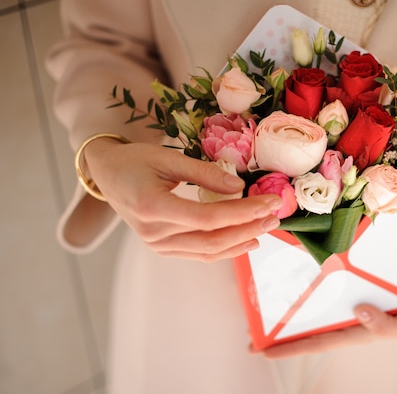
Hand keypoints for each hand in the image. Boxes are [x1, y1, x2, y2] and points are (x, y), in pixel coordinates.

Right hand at [84, 138, 282, 261]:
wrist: (108, 175)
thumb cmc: (136, 160)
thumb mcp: (167, 157)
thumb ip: (203, 173)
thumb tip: (240, 188)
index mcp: (152, 206)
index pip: (208, 217)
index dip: (243, 212)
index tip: (270, 202)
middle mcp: (154, 233)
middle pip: (211, 239)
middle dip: (248, 228)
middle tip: (275, 215)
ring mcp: (157, 245)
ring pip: (207, 251)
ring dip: (241, 240)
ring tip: (266, 226)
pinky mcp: (162, 248)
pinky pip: (199, 254)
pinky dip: (226, 249)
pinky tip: (247, 240)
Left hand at [257, 282, 396, 358]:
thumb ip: (387, 326)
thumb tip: (359, 312)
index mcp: (354, 331)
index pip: (316, 342)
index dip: (289, 348)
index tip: (263, 351)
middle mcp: (344, 316)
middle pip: (306, 327)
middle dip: (278, 332)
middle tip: (250, 332)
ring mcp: (344, 299)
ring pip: (310, 306)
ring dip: (285, 308)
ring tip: (259, 306)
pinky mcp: (349, 280)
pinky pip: (323, 284)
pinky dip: (304, 283)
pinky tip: (287, 276)